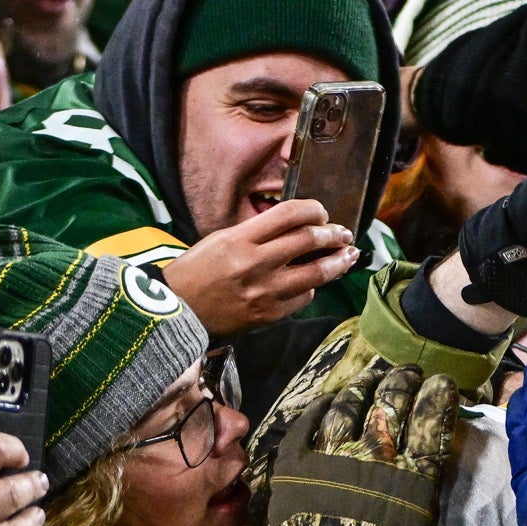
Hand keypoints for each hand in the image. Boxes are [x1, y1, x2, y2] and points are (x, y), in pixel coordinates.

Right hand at [161, 199, 357, 338]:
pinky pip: (303, 298)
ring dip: (338, 262)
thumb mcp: (220, 240)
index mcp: (240, 239)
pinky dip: (313, 287)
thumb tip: (296, 228)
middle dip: (333, 234)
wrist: (178, 312)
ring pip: (316, 273)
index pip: (288, 215)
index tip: (322, 212)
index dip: (313, 210)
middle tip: (343, 233)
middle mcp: (254, 264)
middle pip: (308, 241)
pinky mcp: (269, 315)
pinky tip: (317, 282)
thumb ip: (257, 233)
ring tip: (348, 256)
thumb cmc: (197, 272)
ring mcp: (264, 292)